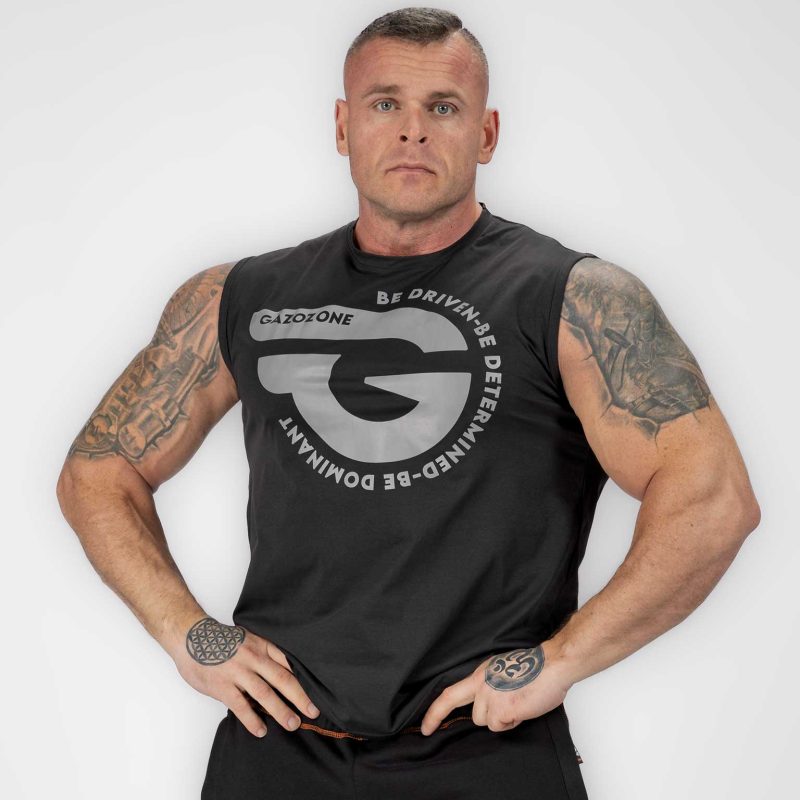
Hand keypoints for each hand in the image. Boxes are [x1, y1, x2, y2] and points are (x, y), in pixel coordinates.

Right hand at [172, 615, 320, 737]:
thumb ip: (263, 655)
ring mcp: (238, 671)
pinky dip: (252, 719)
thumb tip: (282, 673)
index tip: (317, 691)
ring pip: (265, 693)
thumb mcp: (247, 639)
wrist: (191, 636)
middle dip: (300, 697)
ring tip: (292, 724)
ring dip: (280, 710)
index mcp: (261, 645)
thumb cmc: (220, 641)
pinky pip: (240, 706)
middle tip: (313, 712)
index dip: (303, 678)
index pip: (288, 662)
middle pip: (282, 679)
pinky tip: (261, 730)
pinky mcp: (223, 685)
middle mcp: (253, 657)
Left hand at [419, 640, 572, 734]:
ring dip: (499, 718)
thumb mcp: (503, 671)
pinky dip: (511, 723)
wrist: (553, 664)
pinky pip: (500, 726)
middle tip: (426, 730)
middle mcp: (481, 683)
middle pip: (456, 705)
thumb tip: (485, 704)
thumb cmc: (536, 668)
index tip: (425, 725)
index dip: (435, 709)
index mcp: (481, 672)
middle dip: (437, 716)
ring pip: (485, 721)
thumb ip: (489, 686)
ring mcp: (489, 696)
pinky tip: (522, 709)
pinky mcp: (501, 709)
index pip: (451, 692)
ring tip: (517, 704)